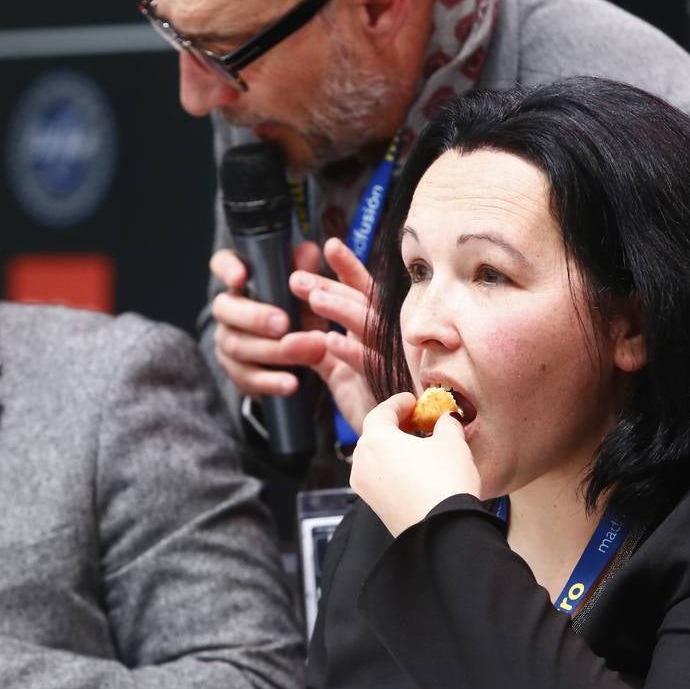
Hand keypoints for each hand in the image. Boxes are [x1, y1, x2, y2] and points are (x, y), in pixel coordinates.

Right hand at [210, 242, 324, 397]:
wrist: (298, 360)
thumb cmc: (300, 315)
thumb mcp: (307, 294)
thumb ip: (306, 274)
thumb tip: (309, 250)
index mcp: (242, 282)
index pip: (222, 264)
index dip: (227, 268)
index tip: (240, 276)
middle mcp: (228, 310)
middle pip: (224, 308)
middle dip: (255, 316)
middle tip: (283, 323)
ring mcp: (228, 342)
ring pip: (237, 345)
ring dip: (271, 350)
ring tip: (303, 352)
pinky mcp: (236, 372)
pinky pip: (246, 377)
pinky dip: (271, 381)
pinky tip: (291, 383)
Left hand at [284, 237, 379, 431]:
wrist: (398, 443)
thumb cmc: (372, 403)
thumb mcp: (339, 372)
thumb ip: (318, 350)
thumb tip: (291, 333)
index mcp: (377, 332)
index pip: (363, 292)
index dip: (347, 268)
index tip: (328, 245)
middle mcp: (389, 340)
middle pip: (362, 304)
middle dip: (330, 287)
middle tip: (298, 278)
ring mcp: (392, 360)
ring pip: (368, 328)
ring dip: (341, 310)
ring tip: (314, 297)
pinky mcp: (391, 385)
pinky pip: (369, 365)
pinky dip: (349, 352)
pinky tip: (327, 340)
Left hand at [351, 393, 480, 535]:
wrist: (443, 530)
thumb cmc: (444, 481)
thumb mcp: (451, 442)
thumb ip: (446, 424)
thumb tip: (447, 419)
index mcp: (375, 440)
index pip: (380, 412)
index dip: (398, 403)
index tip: (412, 400)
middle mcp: (362, 463)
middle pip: (374, 435)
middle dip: (394, 425)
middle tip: (415, 420)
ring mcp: (365, 487)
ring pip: (375, 458)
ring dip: (393, 448)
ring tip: (418, 446)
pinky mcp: (374, 506)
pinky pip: (379, 478)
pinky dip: (393, 468)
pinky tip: (415, 470)